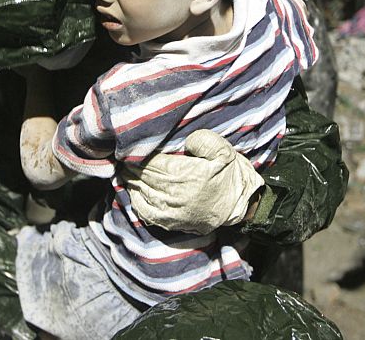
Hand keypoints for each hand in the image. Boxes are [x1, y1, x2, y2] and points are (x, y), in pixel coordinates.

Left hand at [123, 130, 263, 234]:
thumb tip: (187, 141)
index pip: (153, 164)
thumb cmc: (231, 176)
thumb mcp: (225, 152)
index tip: (129, 146)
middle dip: (131, 166)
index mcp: (188, 177)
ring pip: (141, 194)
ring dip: (130, 181)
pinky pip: (146, 212)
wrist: (242, 207)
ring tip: (124, 169)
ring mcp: (172, 213)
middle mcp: (177, 196)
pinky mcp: (172, 224)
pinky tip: (133, 189)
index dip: (139, 155)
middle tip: (122, 155)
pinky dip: (136, 199)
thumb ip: (205, 141)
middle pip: (144, 178)